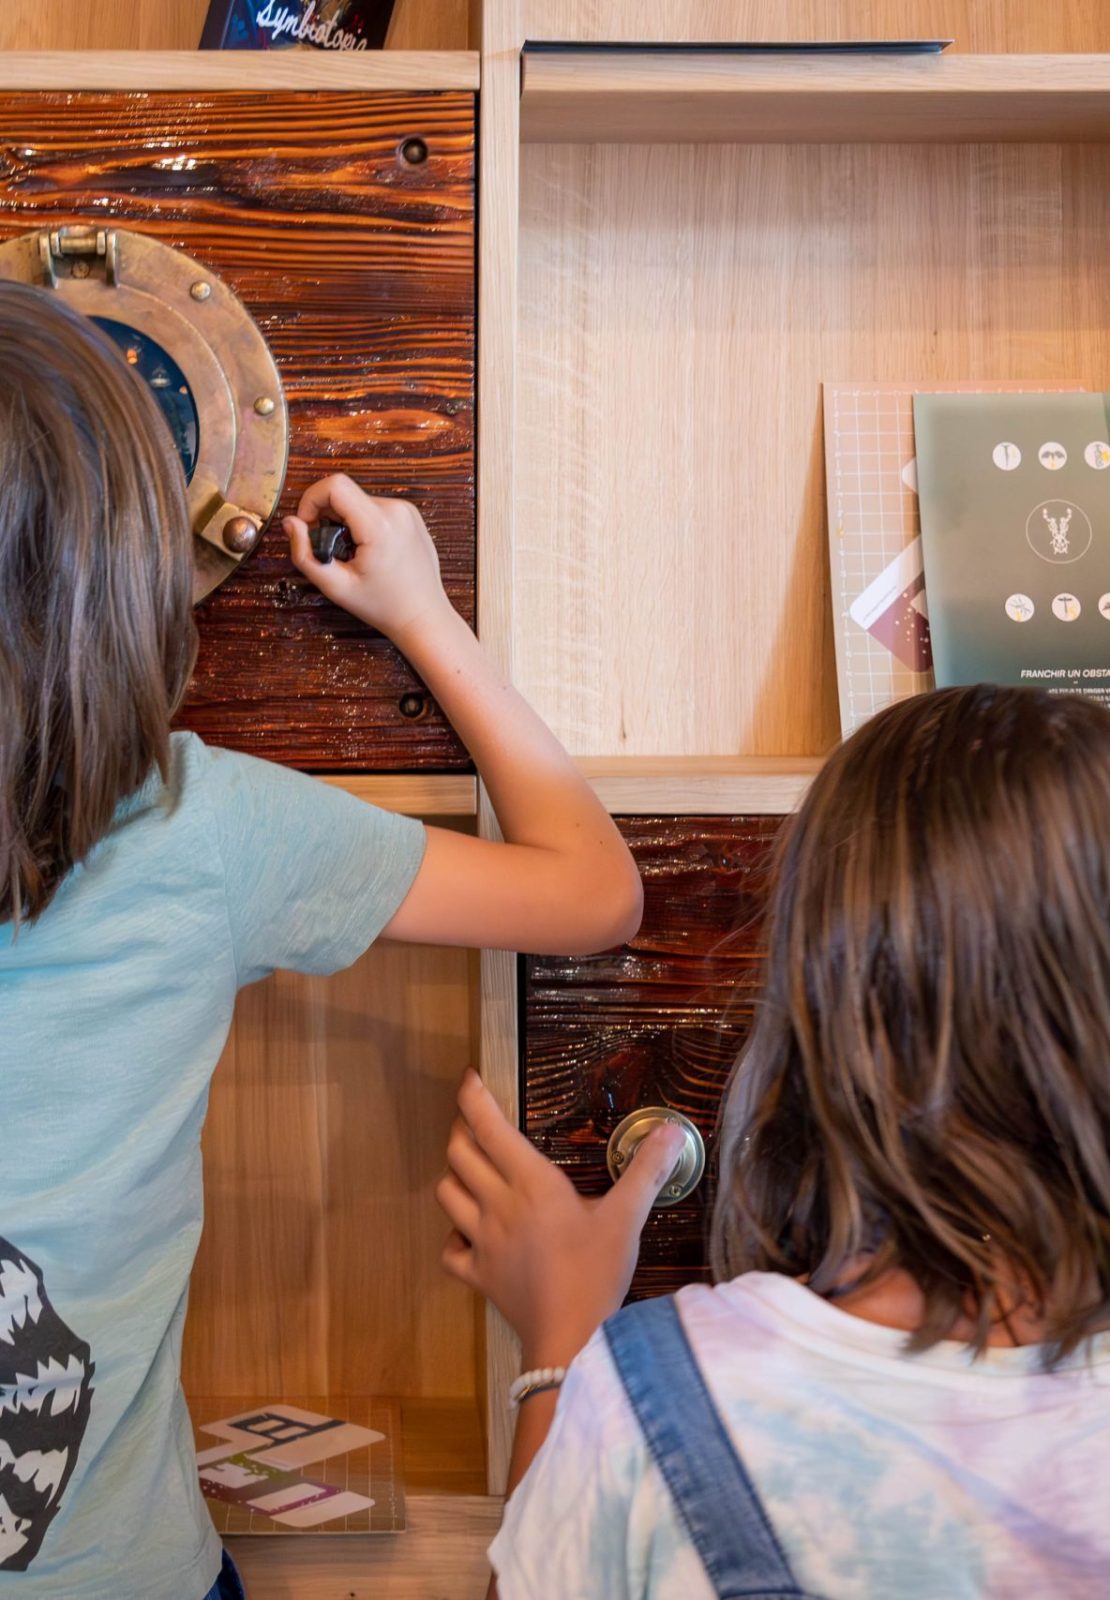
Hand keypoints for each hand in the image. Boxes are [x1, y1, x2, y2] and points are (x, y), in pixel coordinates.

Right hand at [284, 474, 450, 640]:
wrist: (423, 616)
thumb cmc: (384, 606)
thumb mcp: (336, 587)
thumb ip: (305, 554)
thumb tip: (291, 523)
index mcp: (380, 526)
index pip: (335, 486)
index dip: (311, 500)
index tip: (308, 525)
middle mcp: (397, 511)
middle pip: (345, 492)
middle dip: (327, 515)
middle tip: (329, 546)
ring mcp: (407, 511)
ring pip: (358, 500)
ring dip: (345, 520)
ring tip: (350, 552)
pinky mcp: (410, 515)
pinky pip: (375, 507)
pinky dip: (362, 522)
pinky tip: (367, 550)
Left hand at [437, 1071, 686, 1368]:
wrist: (572, 1340)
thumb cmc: (597, 1274)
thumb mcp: (627, 1218)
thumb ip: (646, 1170)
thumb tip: (670, 1131)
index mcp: (532, 1184)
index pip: (489, 1128)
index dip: (473, 1099)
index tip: (470, 1078)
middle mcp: (498, 1206)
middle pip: (459, 1154)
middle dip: (461, 1131)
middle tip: (475, 1122)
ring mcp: (483, 1242)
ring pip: (447, 1196)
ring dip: (454, 1176)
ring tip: (471, 1170)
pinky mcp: (478, 1277)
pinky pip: (450, 1251)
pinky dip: (453, 1238)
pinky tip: (468, 1235)